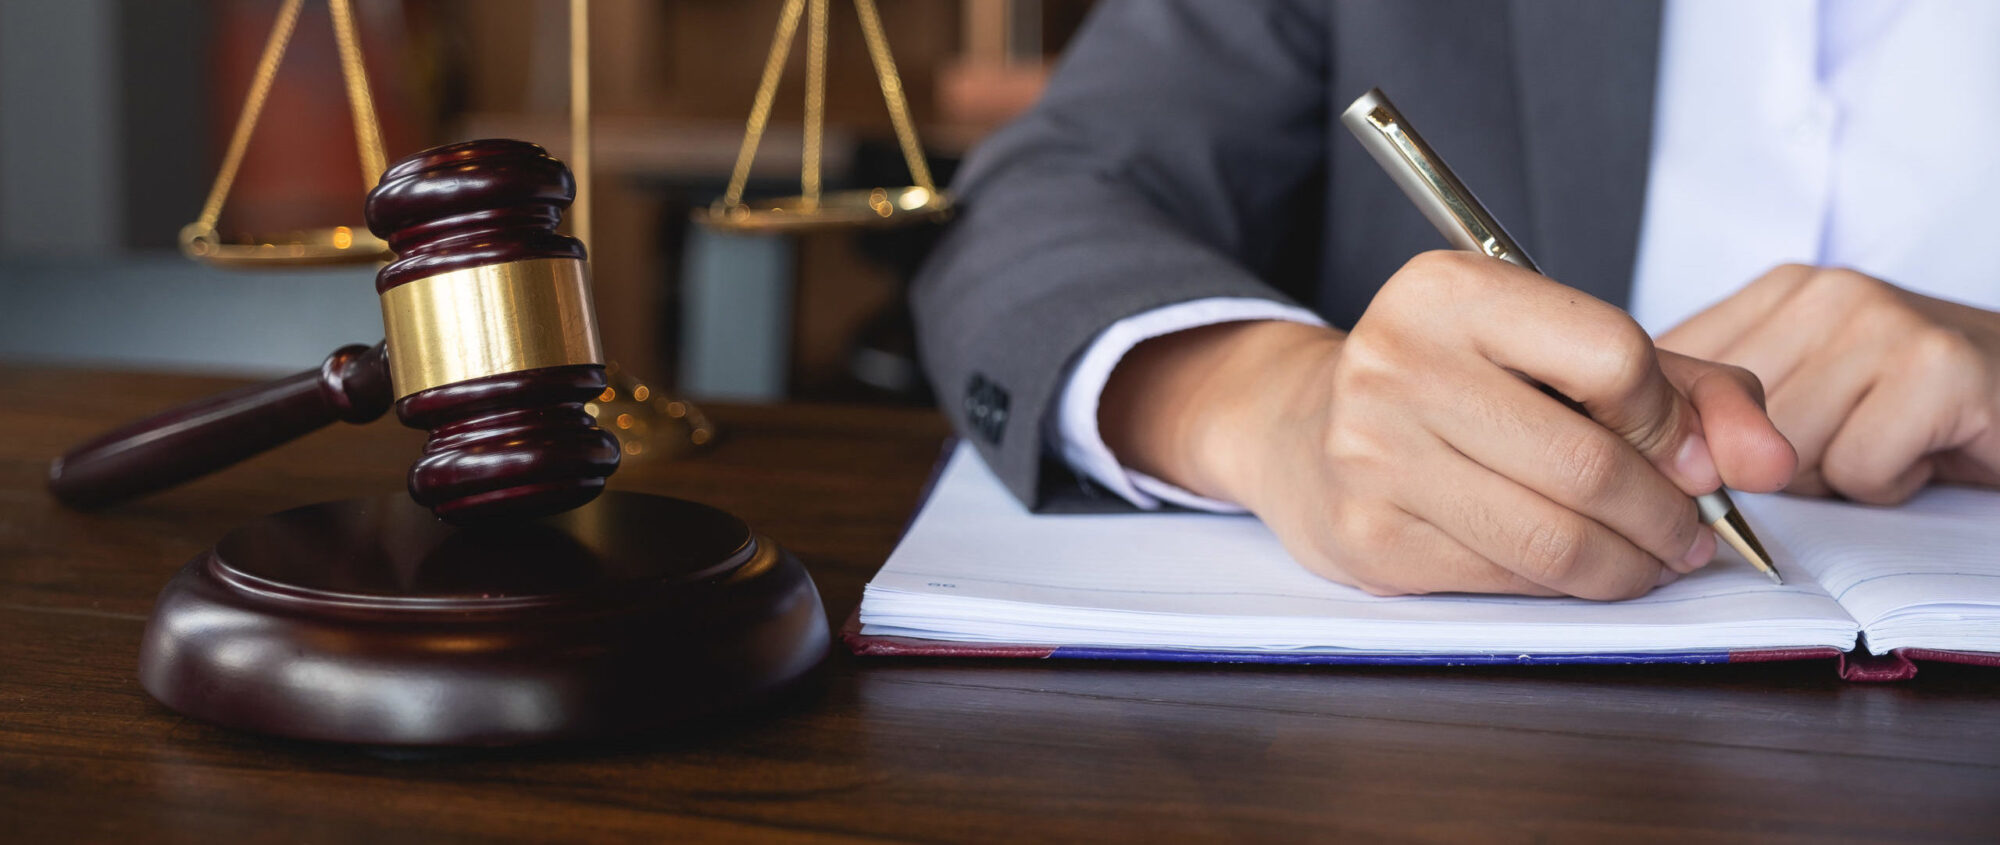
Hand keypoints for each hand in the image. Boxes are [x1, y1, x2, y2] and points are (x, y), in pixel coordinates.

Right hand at [1099, 251, 1795, 598]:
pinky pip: (1507, 580)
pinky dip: (1564, 585)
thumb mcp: (1563, 348)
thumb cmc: (1460, 383)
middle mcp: (1395, 360)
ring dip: (1630, 564)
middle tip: (1693, 534)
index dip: (1671, 417)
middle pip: (1589, 462)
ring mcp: (1371, 453)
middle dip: (1669, 515)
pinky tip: (1575, 566)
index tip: (1683, 449)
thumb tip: (1769, 463)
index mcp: (1448, 289)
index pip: (1613, 354)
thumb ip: (1689, 389)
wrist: (1307, 429)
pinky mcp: (1368, 536)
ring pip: (1553, 537)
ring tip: (1650, 558)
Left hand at [1658, 265, 1999, 503]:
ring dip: (1839, 476)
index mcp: (1781, 292)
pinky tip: (1926, 449)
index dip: (1693, 438)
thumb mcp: (1806, 392)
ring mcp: (1881, 321)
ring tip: (1889, 440)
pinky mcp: (1935, 367)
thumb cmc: (1914, 411)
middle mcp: (1824, 292)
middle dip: (1778, 466)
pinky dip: (1890, 483)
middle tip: (1850, 440)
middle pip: (1723, 426)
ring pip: (1786, 454)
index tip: (1736, 452)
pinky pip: (1857, 468)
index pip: (1673, 372)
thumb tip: (1632, 446)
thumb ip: (1721, 407)